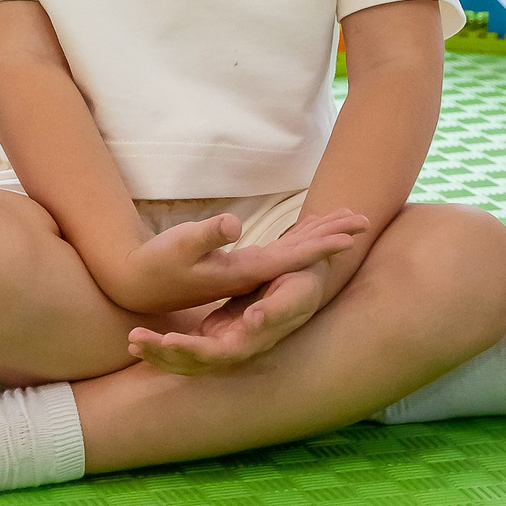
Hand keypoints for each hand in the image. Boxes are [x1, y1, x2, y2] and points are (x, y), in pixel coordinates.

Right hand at [106, 209, 367, 314]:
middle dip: (332, 236)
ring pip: (293, 253)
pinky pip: (279, 254)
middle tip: (365, 220)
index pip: (293, 256)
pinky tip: (306, 234)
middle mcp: (251, 274)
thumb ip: (208, 235)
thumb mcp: (179, 245)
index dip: (323, 244)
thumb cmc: (157, 263)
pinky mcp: (238, 269)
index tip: (352, 234)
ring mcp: (246, 273)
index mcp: (244, 271)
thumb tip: (235, 224)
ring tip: (345, 221)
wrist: (140, 285)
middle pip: (302, 254)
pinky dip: (298, 240)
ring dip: (319, 236)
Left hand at [127, 267, 328, 373]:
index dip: (195, 350)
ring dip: (160, 353)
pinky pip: (186, 347)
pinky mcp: (217, 334)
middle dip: (166, 354)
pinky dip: (164, 346)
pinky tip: (141, 338)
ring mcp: (226, 342)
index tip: (170, 340)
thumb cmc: (303, 284)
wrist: (304, 281)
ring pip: (187, 358)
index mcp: (255, 339)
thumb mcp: (297, 291)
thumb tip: (254, 321)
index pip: (221, 353)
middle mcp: (238, 348)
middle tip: (136, 340)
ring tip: (132, 340)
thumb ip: (277, 308)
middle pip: (197, 361)